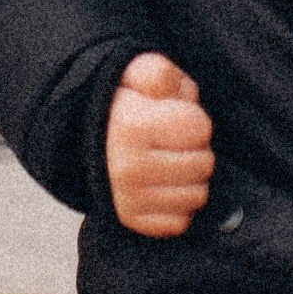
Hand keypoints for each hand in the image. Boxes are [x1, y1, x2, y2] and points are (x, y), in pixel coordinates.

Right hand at [106, 52, 213, 236]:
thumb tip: (174, 88)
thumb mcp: (135, 75)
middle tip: (174, 142)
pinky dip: (178, 205)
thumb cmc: (123, 107)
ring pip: (197, 195)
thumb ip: (158, 72)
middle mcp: (129, 168)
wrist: (88, 143)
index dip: (193, 118)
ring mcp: (130, 199)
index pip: (200, 127)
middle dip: (196, 148)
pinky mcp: (133, 221)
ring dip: (190, 178)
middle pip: (204, 164)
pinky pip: (180, 221)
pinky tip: (164, 186)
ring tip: (169, 162)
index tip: (175, 116)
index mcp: (132, 128)